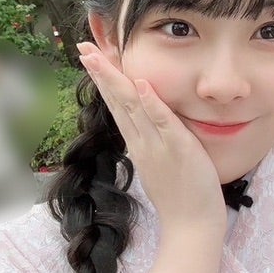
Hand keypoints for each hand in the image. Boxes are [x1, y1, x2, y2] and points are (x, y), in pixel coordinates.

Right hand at [77, 43, 225, 231]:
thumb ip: (153, 141)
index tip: (91, 56)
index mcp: (138, 143)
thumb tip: (147, 125)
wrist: (190, 227)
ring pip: (132, 107)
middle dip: (101, 72)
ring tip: (99, 56)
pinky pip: (163, 123)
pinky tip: (141, 83)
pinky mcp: (178, 150)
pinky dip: (151, 103)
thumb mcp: (160, 163)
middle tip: (83, 46)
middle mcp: (142, 141)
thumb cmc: (180, 195)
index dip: (105, 79)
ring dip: (116, 80)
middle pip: (117, 101)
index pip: (118, 104)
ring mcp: (157, 145)